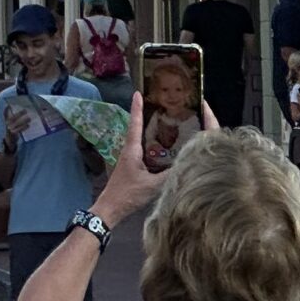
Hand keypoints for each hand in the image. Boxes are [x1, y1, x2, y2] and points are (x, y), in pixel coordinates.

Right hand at [4, 100, 33, 139]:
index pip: (5, 114)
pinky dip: (24, 127)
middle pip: (13, 117)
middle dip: (19, 113)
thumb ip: (13, 119)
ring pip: (17, 123)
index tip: (9, 105)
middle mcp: (7, 124)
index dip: (6, 110)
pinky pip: (19, 129)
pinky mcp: (13, 133)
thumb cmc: (12, 130)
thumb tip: (19, 113)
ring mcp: (9, 128)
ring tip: (29, 118)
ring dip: (24, 120)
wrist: (9, 141)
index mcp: (6, 121)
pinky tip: (28, 125)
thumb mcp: (11, 124)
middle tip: (26, 110)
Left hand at [96, 91, 215, 226]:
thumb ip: (170, 175)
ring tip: (164, 121)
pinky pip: (145, 151)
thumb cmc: (128, 194)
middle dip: (147, 115)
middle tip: (157, 103)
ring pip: (142, 140)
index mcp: (132, 149)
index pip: (135, 124)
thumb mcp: (152, 185)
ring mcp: (131, 159)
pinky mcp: (133, 167)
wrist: (111, 208)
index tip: (137, 92)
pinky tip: (163, 149)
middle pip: (139, 129)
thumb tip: (188, 164)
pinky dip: (153, 145)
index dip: (137, 108)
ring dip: (150, 130)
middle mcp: (130, 150)